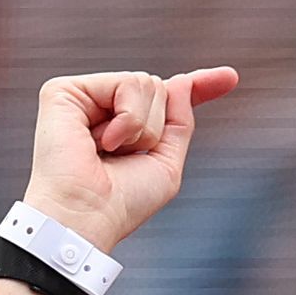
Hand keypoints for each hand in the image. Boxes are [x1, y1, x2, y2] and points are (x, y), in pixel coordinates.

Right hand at [21, 67, 241, 256]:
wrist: (87, 217)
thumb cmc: (121, 203)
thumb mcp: (166, 164)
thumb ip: (178, 122)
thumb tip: (182, 81)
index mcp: (123, 127)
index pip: (166, 99)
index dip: (199, 86)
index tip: (230, 77)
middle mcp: (101, 107)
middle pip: (159, 88)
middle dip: (156, 127)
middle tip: (124, 156)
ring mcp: (83, 96)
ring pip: (146, 83)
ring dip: (142, 127)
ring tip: (110, 151)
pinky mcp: (64, 90)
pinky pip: (126, 84)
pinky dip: (127, 120)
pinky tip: (102, 142)